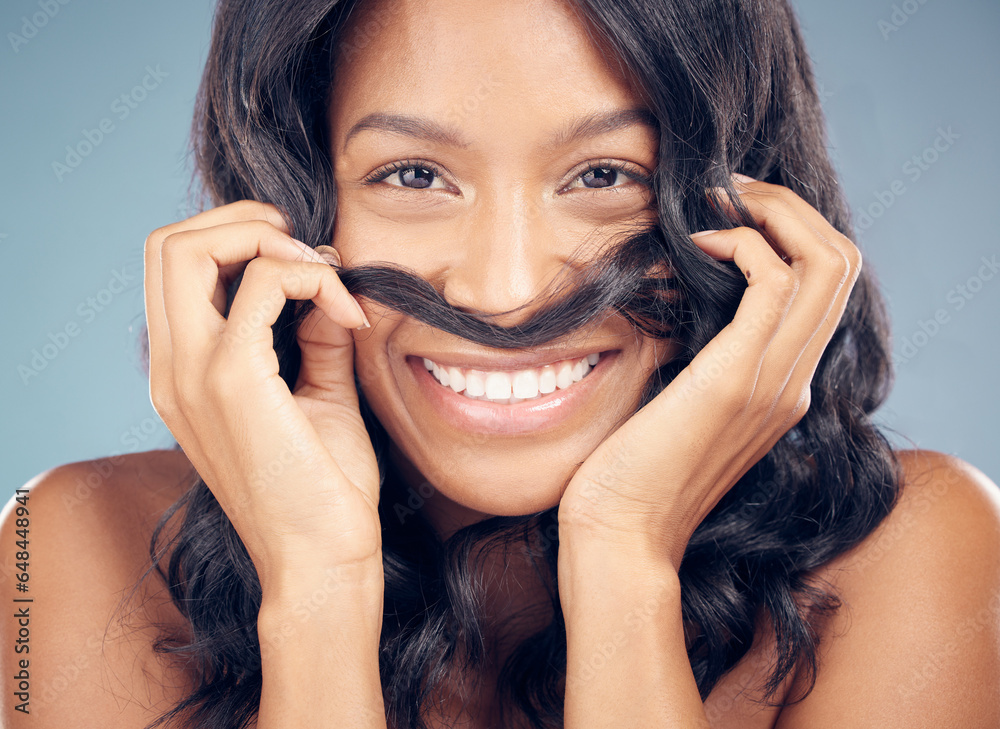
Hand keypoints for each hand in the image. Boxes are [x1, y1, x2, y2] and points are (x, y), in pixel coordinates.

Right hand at [144, 200, 381, 589]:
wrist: (322, 559)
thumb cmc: (323, 490)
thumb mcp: (317, 396)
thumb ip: (312, 338)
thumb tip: (326, 287)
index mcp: (184, 373)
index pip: (173, 268)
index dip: (237, 241)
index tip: (308, 268)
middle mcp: (172, 369)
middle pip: (166, 243)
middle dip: (241, 221)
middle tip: (307, 250)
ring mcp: (192, 373)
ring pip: (187, 246)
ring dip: (265, 238)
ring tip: (323, 273)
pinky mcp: (231, 379)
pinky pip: (259, 283)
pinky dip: (307, 276)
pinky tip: (346, 310)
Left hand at [558, 174, 861, 569]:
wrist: (620, 534)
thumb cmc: (630, 472)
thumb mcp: (676, 403)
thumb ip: (697, 358)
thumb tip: (677, 294)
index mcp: (780, 387)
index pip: (824, 289)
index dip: (791, 234)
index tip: (732, 213)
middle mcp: (792, 382)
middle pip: (840, 264)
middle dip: (791, 208)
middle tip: (733, 193)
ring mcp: (774, 383)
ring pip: (825, 264)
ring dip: (775, 213)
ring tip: (722, 203)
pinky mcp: (737, 380)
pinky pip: (775, 284)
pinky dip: (744, 246)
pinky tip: (698, 245)